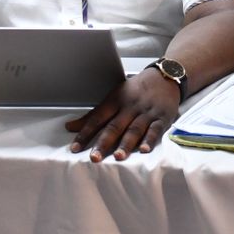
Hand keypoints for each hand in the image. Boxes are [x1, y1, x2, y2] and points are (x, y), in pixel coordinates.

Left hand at [65, 69, 180, 161]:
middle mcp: (130, 107)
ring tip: (118, 157)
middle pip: (115, 126)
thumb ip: (94, 115)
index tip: (75, 148)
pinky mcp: (162, 117)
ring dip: (126, 144)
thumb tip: (70, 127)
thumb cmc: (136, 89)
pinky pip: (155, 129)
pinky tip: (144, 150)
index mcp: (115, 101)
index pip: (97, 119)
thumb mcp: (113, 97)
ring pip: (134, 129)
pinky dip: (150, 140)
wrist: (164, 77)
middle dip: (104, 142)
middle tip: (95, 157)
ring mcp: (146, 113)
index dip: (85, 133)